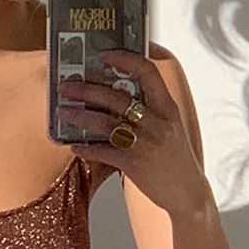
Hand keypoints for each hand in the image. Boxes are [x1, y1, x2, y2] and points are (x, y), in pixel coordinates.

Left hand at [56, 50, 207, 217]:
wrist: (188, 193)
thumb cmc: (175, 159)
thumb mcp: (170, 128)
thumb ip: (150, 111)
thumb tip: (114, 95)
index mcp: (168, 108)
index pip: (148, 72)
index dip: (125, 59)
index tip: (103, 55)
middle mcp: (158, 122)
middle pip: (117, 97)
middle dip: (86, 89)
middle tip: (65, 86)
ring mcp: (146, 143)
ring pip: (105, 122)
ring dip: (79, 115)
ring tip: (61, 111)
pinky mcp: (135, 164)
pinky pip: (103, 152)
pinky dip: (86, 148)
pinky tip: (73, 146)